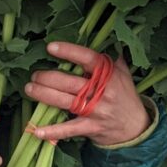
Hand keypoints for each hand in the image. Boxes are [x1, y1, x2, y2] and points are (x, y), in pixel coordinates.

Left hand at [24, 41, 149, 145]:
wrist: (136, 126)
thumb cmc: (124, 94)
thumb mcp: (122, 71)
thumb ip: (109, 55)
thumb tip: (97, 34)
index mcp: (109, 75)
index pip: (88, 59)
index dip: (69, 52)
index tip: (51, 47)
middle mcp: (103, 92)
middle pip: (70, 82)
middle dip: (48, 77)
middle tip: (34, 74)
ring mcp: (97, 111)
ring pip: (65, 102)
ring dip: (44, 95)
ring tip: (29, 88)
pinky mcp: (91, 128)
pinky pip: (69, 130)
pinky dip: (53, 132)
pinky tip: (37, 131)